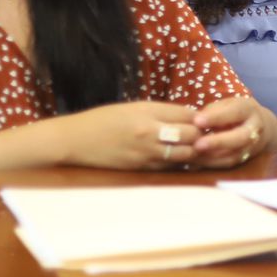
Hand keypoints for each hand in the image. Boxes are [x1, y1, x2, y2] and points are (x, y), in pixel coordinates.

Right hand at [60, 102, 203, 170]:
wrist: (76, 140)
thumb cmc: (103, 120)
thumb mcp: (134, 107)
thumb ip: (161, 112)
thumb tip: (189, 117)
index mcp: (148, 112)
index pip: (188, 114)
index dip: (198, 117)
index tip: (200, 119)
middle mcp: (150, 132)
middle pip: (192, 134)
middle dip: (200, 134)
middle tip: (199, 134)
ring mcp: (147, 153)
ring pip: (186, 154)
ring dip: (192, 150)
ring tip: (190, 147)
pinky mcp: (142, 169)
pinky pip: (170, 167)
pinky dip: (178, 163)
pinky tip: (176, 158)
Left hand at [190, 96, 275, 168]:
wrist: (260, 126)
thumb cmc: (234, 112)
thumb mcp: (226, 104)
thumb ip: (212, 111)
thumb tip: (195, 122)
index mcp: (249, 110)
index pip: (235, 112)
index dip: (216, 117)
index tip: (197, 120)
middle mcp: (255, 129)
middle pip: (240, 137)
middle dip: (218, 142)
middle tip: (198, 144)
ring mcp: (252, 146)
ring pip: (235, 154)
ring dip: (212, 156)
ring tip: (193, 154)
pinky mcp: (245, 159)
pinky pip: (229, 163)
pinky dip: (212, 163)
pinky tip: (196, 160)